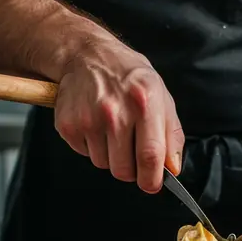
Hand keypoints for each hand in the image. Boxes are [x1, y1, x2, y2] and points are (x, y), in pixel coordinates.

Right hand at [54, 40, 184, 193]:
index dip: (152, 179)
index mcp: (144, 102)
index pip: (150, 155)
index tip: (152, 184)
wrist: (89, 56)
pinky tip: (96, 123)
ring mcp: (89, 119)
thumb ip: (171, 133)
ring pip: (103, 164)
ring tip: (112, 128)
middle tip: (131, 150)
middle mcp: (115, 111)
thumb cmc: (129, 76)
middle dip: (131, 170)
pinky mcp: (68, 125)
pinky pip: (84, 154)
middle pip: (124, 169)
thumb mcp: (161, 95)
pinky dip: (92, 146)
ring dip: (110, 155)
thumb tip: (173, 168)